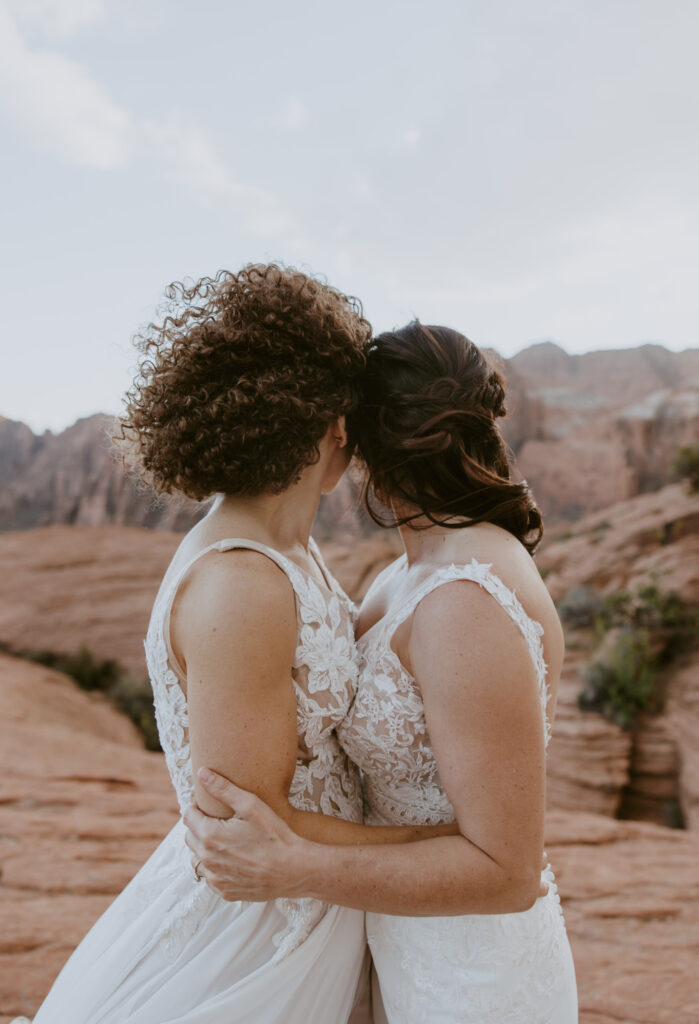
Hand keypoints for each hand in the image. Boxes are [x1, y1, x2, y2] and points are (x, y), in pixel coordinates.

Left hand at [183, 768, 309, 901]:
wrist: (294, 870)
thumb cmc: (274, 834)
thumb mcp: (251, 805)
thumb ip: (222, 788)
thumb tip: (202, 773)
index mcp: (209, 835)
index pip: (188, 816)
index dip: (197, 807)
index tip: (210, 805)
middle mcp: (206, 859)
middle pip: (190, 836)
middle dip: (200, 826)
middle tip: (221, 821)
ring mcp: (215, 878)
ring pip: (198, 858)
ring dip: (206, 848)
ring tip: (227, 840)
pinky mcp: (224, 892)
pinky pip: (210, 876)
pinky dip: (216, 867)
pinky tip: (234, 859)